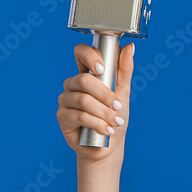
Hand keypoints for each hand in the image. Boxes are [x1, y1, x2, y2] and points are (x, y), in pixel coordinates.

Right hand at [56, 42, 133, 164]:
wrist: (109, 144)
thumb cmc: (115, 115)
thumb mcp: (123, 91)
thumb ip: (124, 69)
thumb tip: (129, 47)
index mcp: (87, 72)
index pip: (81, 53)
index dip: (89, 56)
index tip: (102, 69)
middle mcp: (73, 84)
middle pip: (83, 80)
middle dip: (105, 95)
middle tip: (118, 106)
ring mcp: (65, 99)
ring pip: (83, 101)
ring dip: (104, 112)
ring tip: (115, 122)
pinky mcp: (62, 116)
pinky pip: (79, 116)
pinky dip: (97, 123)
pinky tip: (106, 130)